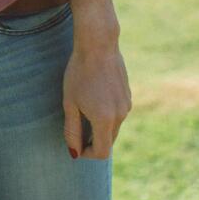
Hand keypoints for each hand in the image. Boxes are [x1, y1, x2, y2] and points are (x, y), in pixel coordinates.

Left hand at [62, 44, 131, 159]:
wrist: (98, 46)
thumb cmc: (79, 72)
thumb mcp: (70, 101)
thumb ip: (72, 129)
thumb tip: (74, 152)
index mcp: (105, 119)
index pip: (101, 151)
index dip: (88, 153)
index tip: (75, 146)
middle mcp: (120, 116)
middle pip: (108, 141)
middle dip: (92, 140)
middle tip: (75, 129)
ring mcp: (127, 106)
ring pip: (113, 127)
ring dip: (99, 126)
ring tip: (82, 108)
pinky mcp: (128, 96)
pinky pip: (117, 113)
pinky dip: (106, 114)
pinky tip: (93, 96)